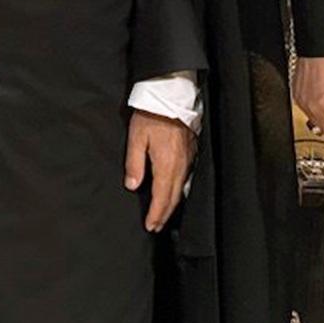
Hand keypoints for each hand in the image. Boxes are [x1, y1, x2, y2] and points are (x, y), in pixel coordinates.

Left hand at [125, 111, 195, 231]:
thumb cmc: (151, 115)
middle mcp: (180, 166)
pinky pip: (186, 178)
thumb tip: (132, 186)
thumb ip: (134, 164)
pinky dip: (179, 191)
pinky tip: (175, 192)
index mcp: (166, 165)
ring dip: (172, 204)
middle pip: (173, 197)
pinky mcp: (191, 152)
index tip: (150, 226)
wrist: (171, 96)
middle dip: (164, 214)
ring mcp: (188, 159)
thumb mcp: (136, 138)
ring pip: (181, 189)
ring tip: (164, 215)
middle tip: (156, 227)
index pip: (161, 197)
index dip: (155, 214)